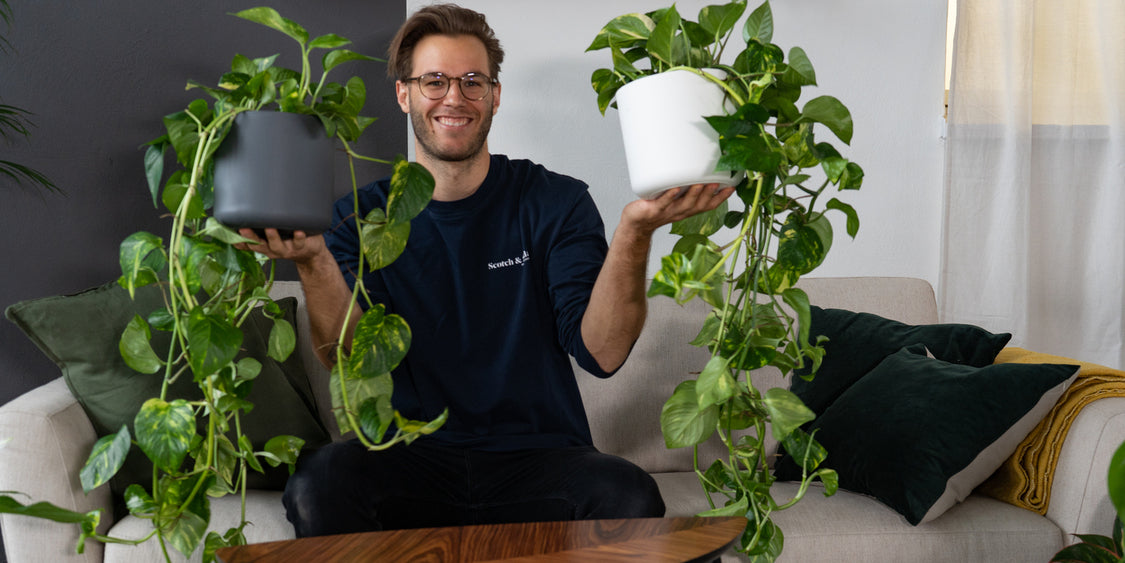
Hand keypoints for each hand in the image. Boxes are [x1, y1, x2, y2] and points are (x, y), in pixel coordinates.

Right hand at [234, 228, 326, 263]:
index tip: (232, 233)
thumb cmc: (289, 239)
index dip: (239, 241)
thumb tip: (245, 210)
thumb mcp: (273, 236)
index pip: (248, 245)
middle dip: (251, 238)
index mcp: (265, 246)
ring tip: (270, 228)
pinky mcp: (301, 246)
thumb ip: (262, 228)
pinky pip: (299, 242)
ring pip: (277, 246)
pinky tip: (298, 231)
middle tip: (244, 228)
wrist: (311, 253)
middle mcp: (273, 249)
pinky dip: (299, 237)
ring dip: (273, 237)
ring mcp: (287, 249)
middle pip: (259, 245)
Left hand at [621, 183, 735, 235]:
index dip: (721, 197)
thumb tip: (695, 165)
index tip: (732, 187)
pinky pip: (663, 203)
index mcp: (688, 209)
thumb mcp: (675, 197)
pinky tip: (675, 189)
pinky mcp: (654, 209)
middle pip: (699, 205)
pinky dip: (669, 196)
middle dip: (710, 194)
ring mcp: (668, 211)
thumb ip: (685, 186)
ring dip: (693, 194)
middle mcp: (681, 212)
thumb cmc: (656, 206)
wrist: (637, 222)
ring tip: (700, 183)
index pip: (709, 205)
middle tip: (718, 182)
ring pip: (684, 205)